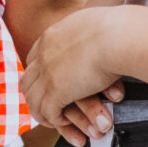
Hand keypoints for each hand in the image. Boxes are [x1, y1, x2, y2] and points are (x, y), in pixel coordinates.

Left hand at [22, 9, 126, 146]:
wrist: (119, 36)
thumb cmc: (119, 30)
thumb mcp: (94, 24)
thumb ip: (86, 31)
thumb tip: (95, 31)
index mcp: (52, 36)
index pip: (34, 59)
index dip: (40, 75)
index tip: (48, 83)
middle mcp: (44, 53)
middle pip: (28, 81)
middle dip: (35, 96)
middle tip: (46, 106)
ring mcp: (47, 72)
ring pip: (33, 100)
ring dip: (43, 112)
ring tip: (54, 120)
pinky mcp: (56, 90)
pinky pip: (47, 112)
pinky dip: (55, 120)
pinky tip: (65, 122)